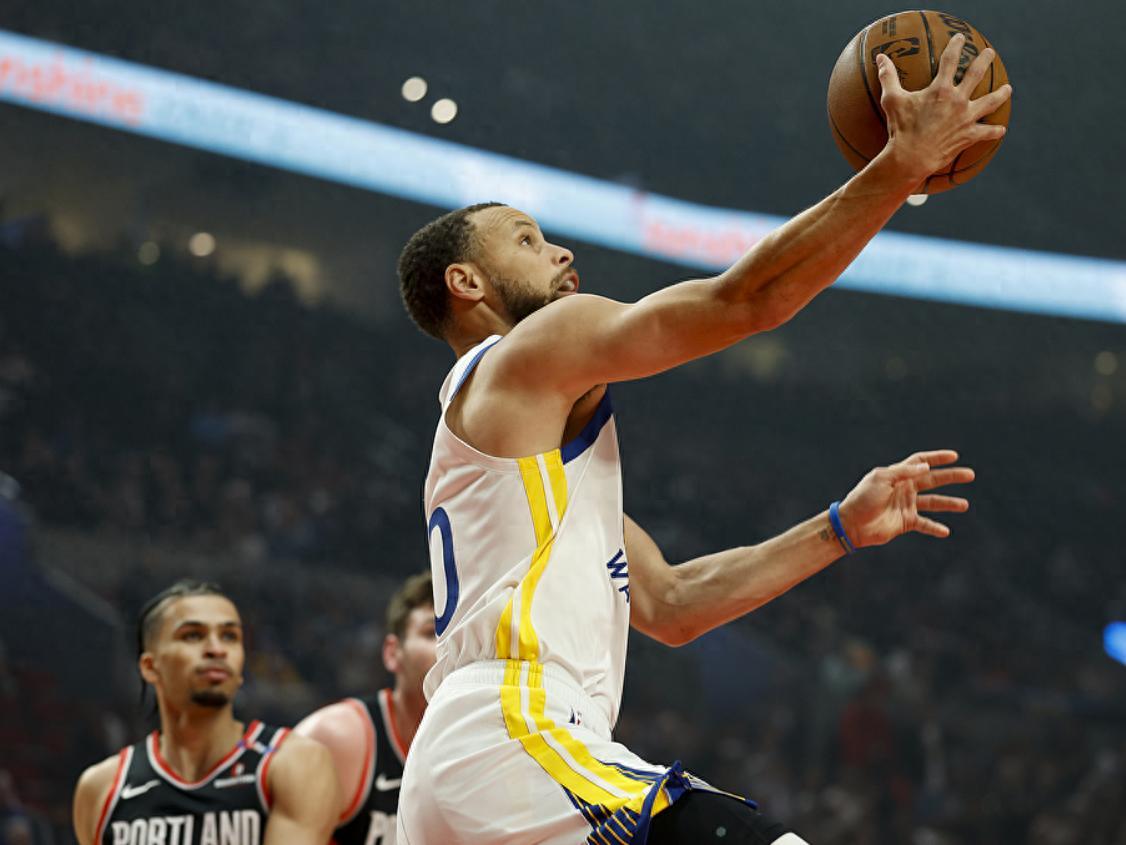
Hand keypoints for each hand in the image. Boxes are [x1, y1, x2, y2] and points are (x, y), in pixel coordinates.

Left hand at [838, 450, 973, 547]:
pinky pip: (925, 524)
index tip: (954, 456)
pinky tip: (945, 531)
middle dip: (951, 477)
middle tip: (970, 475)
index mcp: (898, 475)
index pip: (920, 462)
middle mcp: (904, 488)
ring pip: (933, 503)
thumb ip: (904, 472)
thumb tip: (925, 467)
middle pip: (932, 480)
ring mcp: (906, 505)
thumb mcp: (881, 479)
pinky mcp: (905, 522)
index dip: (936, 458)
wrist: (852, 523)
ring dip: (949, 503)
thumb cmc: (863, 498)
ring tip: (965, 505)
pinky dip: (935, 528)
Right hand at [877, 34, 1011, 180]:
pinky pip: (986, 132)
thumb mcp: (891, 100)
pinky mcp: (968, 136)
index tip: (960, 39)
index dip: (956, 46)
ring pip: (990, 102)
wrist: (911, 157)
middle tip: (989, 53)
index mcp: (940, 89)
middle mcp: (958, 100)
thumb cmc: (900, 129)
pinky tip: (1000, 130)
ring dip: (1000, 94)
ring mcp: (966, 117)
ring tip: (1007, 89)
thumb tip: (880, 58)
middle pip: (976, 74)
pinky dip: (994, 131)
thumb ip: (888, 77)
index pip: (950, 60)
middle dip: (984, 60)